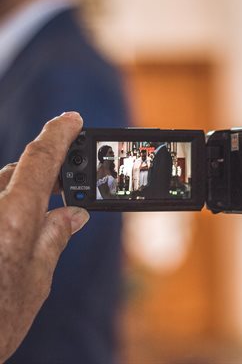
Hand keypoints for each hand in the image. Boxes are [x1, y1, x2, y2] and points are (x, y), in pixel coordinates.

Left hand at [0, 112, 89, 361]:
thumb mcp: (37, 283)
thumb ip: (55, 239)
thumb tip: (74, 215)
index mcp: (13, 220)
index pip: (40, 159)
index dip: (59, 134)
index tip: (72, 120)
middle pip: (18, 172)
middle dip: (47, 174)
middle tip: (68, 183)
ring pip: (1, 188)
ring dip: (24, 193)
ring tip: (45, 213)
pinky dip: (6, 209)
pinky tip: (13, 230)